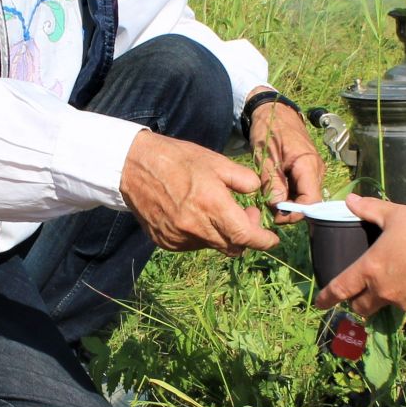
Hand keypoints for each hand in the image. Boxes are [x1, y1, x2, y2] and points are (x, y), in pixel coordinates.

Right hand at [121, 131, 278, 254]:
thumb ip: (243, 179)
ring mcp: (178, 238)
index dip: (263, 241)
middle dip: (245, 235)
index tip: (272, 239)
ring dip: (222, 234)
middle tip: (245, 213)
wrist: (134, 166)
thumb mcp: (216, 161)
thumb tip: (257, 192)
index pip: (246, 236)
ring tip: (216, 209)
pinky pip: (192, 245)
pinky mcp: (165, 242)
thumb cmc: (177, 159)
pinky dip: (201, 235)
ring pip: (213, 246)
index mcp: (212, 206)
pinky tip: (195, 214)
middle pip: (232, 246)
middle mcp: (196, 228)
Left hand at [247, 101, 324, 217]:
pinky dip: (290, 194)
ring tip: (270, 200)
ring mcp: (314, 169)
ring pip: (306, 195)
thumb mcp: (265, 156)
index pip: (312, 199)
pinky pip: (302, 188)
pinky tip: (275, 191)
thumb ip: (272, 182)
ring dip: (289, 202)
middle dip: (291, 210)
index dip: (296, 213)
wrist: (274, 111)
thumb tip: (278, 207)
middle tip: (269, 211)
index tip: (276, 217)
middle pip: (310, 200)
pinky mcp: (308, 169)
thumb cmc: (269, 130)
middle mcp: (316, 168)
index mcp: (308, 163)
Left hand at [313, 196, 405, 315]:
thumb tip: (350, 200)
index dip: (326, 297)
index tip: (318, 303)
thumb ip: (371, 209)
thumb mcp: (397, 215)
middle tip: (362, 293)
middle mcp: (384, 292)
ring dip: (388, 297)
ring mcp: (404, 304)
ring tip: (404, 277)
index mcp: (371, 269)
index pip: (340, 289)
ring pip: (388, 306)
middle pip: (361, 307)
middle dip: (357, 303)